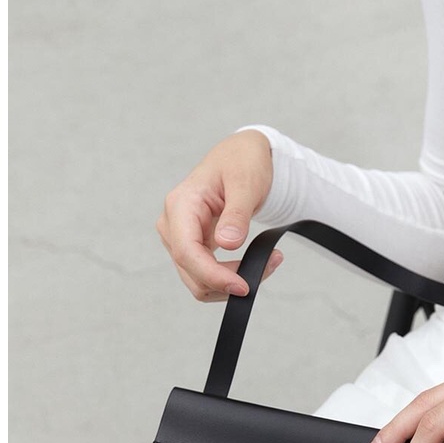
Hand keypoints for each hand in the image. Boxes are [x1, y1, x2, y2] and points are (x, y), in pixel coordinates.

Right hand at [157, 130, 283, 300]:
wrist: (241, 157)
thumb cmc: (242, 162)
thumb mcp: (245, 183)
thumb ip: (236, 214)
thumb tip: (227, 244)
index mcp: (181, 204)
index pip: (187, 252)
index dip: (213, 275)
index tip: (243, 286)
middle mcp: (173, 224)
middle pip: (191, 272)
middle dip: (227, 282)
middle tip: (269, 266)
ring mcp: (180, 238)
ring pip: (198, 280)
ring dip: (230, 283)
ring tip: (268, 262)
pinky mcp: (192, 246)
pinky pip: (206, 275)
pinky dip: (230, 277)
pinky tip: (256, 264)